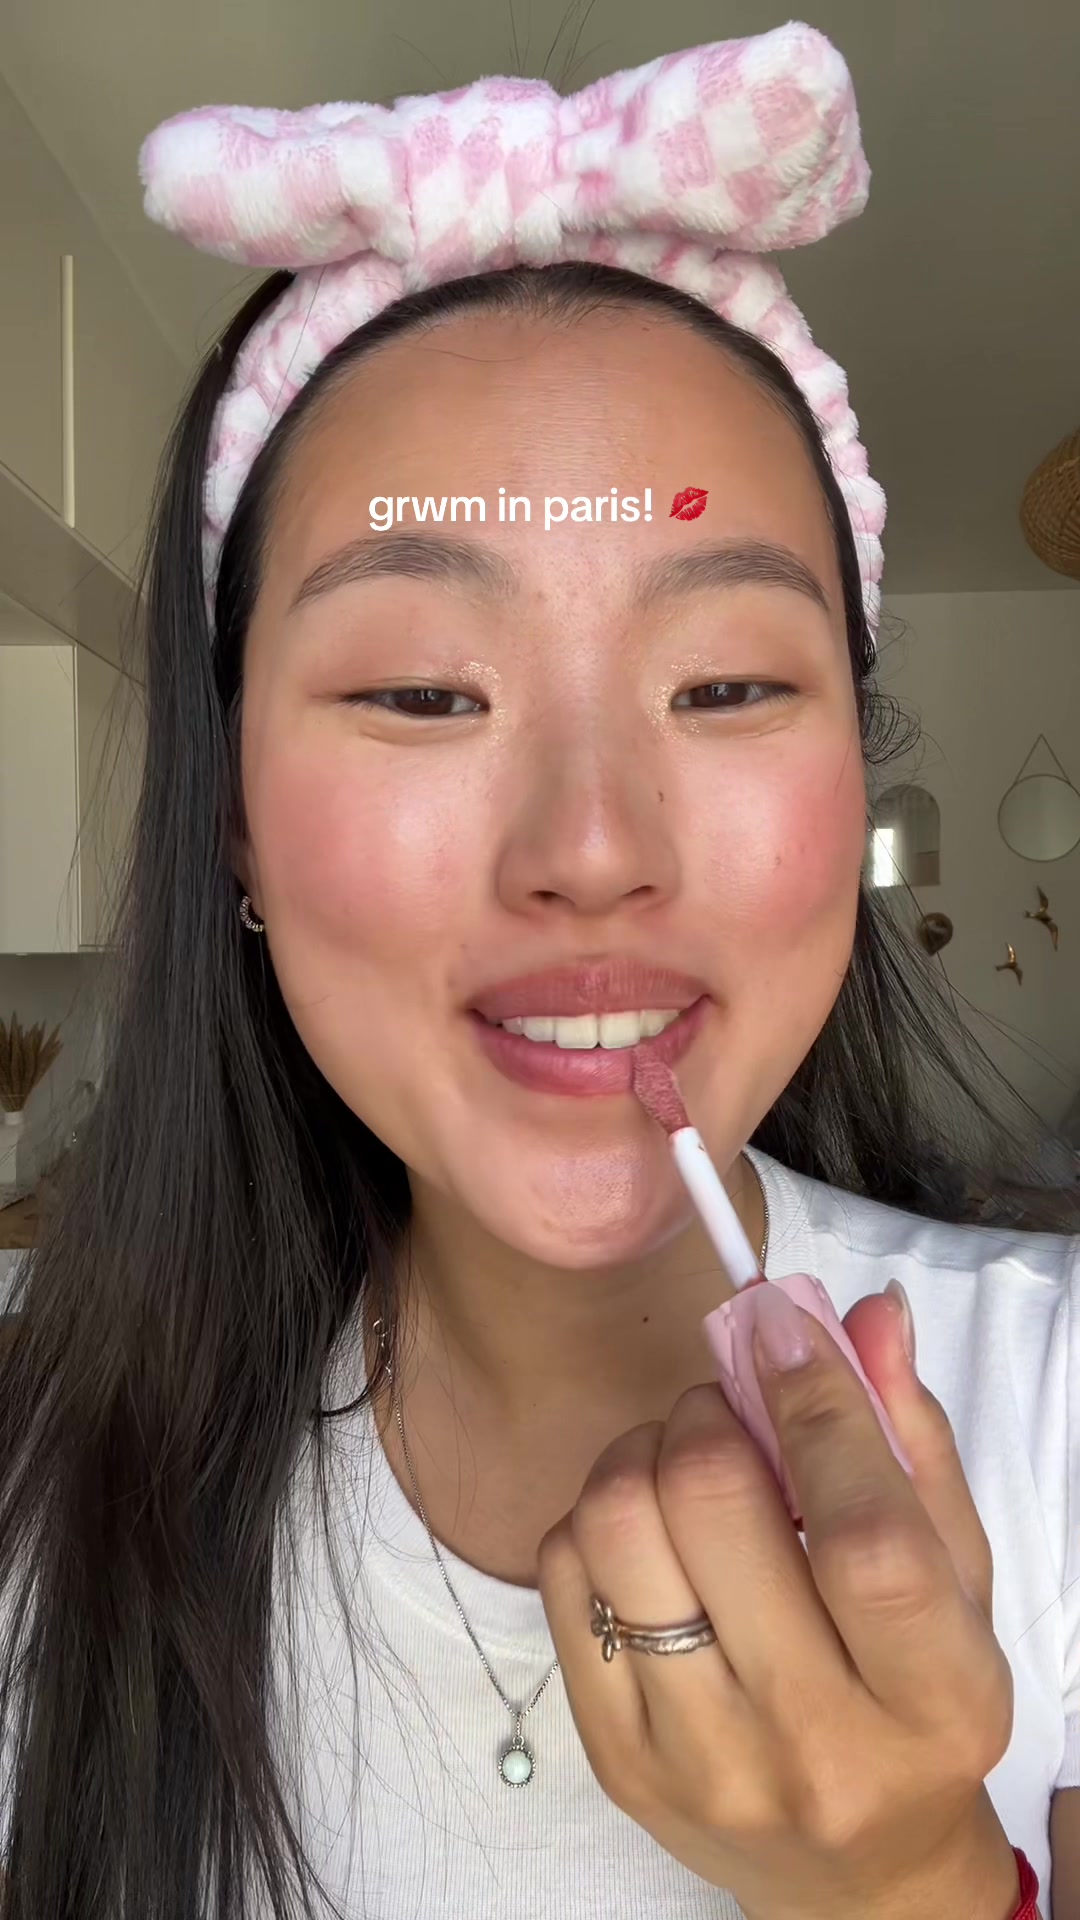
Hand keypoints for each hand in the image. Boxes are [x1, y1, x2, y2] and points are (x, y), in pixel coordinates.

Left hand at [537, 1286, 1022, 1919]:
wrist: (857, 1868)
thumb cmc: (914, 1699)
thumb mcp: (955, 1578)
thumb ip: (910, 1441)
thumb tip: (863, 1315)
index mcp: (933, 1702)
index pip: (866, 1537)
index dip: (816, 1408)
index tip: (782, 1330)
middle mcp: (814, 1745)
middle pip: (713, 1508)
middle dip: (710, 1413)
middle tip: (728, 1408)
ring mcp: (701, 1761)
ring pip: (616, 1529)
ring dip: (643, 1453)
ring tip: (683, 1462)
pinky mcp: (616, 1760)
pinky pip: (561, 1576)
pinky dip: (595, 1518)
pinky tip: (647, 1534)